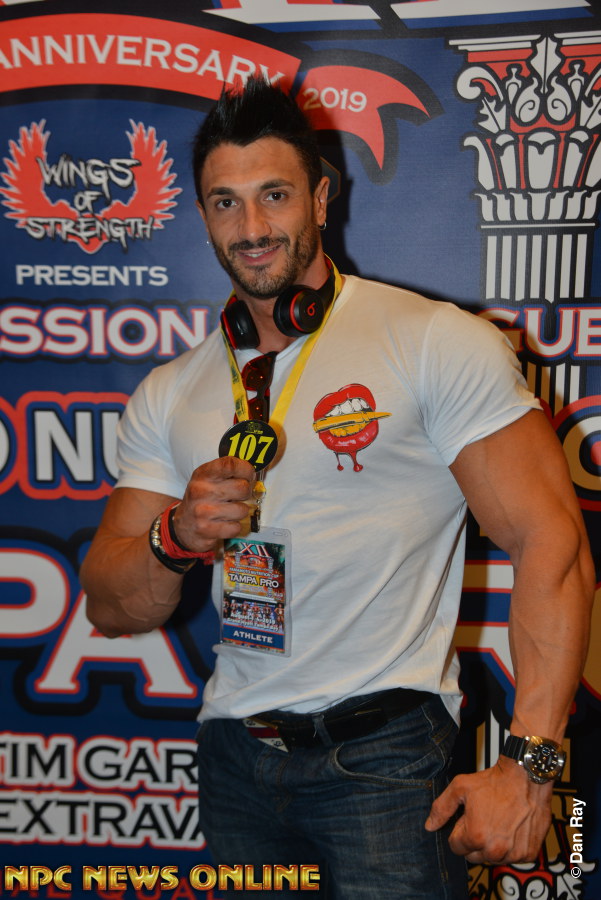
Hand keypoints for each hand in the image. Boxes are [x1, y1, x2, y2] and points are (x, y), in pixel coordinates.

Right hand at [171, 456, 254, 551]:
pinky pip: (236, 527)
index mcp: (202, 474)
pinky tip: (224, 524)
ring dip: (240, 512)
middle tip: (238, 497)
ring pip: (241, 510)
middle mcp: (200, 491)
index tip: (249, 475)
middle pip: (242, 488)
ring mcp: (202, 511)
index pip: (229, 464)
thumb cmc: (202, 500)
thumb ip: (227, 473)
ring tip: (229, 511)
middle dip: (246, 493)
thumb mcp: (207, 480)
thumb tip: (253, 473)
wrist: (183, 526)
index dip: (245, 469)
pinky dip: (234, 527)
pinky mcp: (206, 530)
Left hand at [425, 757, 552, 863]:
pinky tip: (511, 828)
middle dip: (474, 840)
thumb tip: (430, 826)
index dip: (459, 830)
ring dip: (492, 845)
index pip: (456, 847)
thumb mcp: (460, 787)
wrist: (526, 777)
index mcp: (475, 836)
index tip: (468, 818)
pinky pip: (512, 858)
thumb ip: (442, 808)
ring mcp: (513, 854)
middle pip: (473, 856)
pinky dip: (510, 847)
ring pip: (493, 858)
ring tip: (498, 822)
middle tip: (482, 819)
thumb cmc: (494, 782)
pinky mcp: (528, 853)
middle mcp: (495, 850)